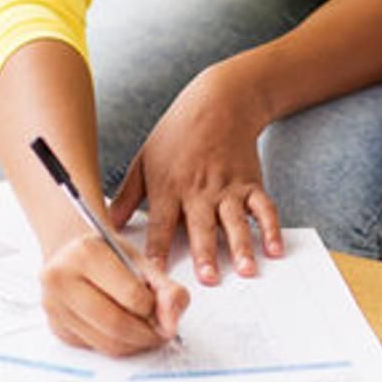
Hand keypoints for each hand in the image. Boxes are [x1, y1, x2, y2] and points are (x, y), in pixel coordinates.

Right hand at [38, 229, 188, 356]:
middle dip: (147, 334)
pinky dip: (117, 345)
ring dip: (135, 344)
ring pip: (106, 343)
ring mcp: (54, 305)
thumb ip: (166, 289)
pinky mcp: (56, 327)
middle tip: (162, 331)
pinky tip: (125, 332)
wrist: (73, 253)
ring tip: (147, 332)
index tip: (163, 308)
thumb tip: (172, 323)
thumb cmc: (108, 254)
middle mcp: (61, 279)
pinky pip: (95, 348)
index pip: (132, 296)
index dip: (154, 308)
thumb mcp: (141, 261)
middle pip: (116, 324)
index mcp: (86, 252)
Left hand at [109, 62, 284, 285]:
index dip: (158, 251)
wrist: (218, 101)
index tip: (156, 277)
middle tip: (208, 280)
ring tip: (246, 270)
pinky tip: (275, 249)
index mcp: (169, 186)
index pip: (161, 224)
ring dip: (241, 246)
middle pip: (202, 225)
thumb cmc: (177, 133)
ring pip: (235, 220)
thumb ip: (127, 196)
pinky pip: (264, 208)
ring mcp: (228, 187)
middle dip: (205, 253)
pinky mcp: (250, 183)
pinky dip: (272, 228)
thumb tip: (107, 225)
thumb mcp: (144, 159)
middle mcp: (199, 190)